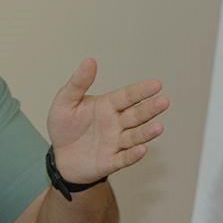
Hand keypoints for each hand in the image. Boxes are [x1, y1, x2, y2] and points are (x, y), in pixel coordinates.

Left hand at [47, 58, 169, 183]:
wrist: (59, 156)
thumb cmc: (64, 126)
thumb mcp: (65, 101)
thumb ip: (78, 83)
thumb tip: (89, 60)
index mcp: (107, 106)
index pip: (127, 96)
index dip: (141, 91)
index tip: (156, 84)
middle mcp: (116, 123)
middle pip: (136, 115)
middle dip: (150, 109)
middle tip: (164, 101)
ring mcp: (115, 143)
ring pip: (134, 136)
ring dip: (146, 132)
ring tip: (158, 127)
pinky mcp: (110, 161)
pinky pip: (124, 158)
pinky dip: (133, 155)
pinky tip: (142, 149)